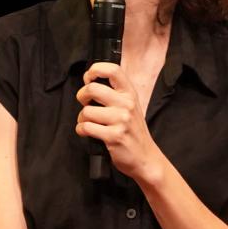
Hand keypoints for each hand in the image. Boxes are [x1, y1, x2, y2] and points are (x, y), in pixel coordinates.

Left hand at [75, 62, 161, 180]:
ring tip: (89, 123)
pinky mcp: (114, 136)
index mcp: (129, 94)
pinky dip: (82, 130)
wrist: (146, 158)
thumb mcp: (130, 107)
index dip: (94, 70)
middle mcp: (126, 104)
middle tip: (85, 103)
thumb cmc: (133, 132)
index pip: (113, 70)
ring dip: (81, 119)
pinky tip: (89, 132)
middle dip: (81, 96)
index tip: (88, 78)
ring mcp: (121, 120)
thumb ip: (114, 94)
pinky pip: (86, 127)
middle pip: (92, 89)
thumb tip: (90, 83)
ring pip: (86, 111)